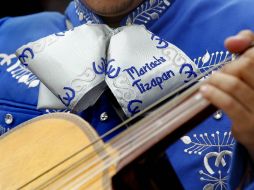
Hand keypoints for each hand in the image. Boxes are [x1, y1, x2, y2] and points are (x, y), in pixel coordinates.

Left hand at [200, 30, 253, 159]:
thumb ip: (248, 49)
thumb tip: (230, 41)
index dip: (245, 49)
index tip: (235, 54)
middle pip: (245, 66)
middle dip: (228, 67)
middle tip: (221, 74)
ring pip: (234, 84)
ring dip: (216, 80)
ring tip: (209, 81)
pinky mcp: (248, 125)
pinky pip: (228, 104)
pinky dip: (213, 94)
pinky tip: (204, 91)